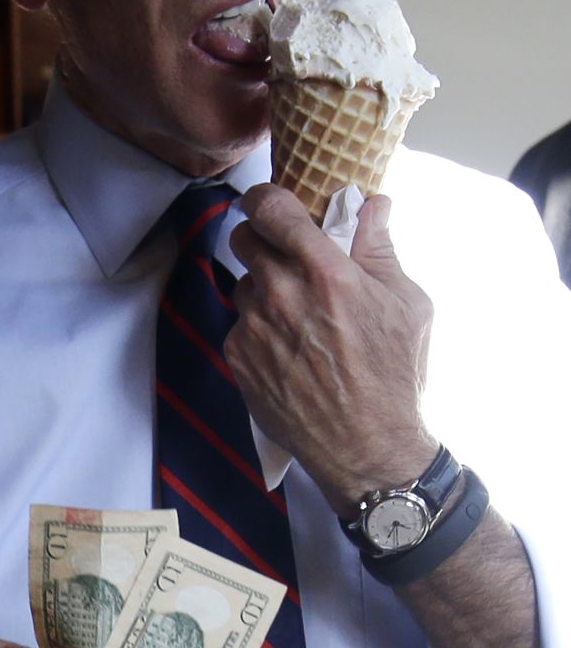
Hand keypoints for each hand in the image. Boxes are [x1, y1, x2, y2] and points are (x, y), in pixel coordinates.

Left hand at [224, 184, 437, 514]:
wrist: (367, 449)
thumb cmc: (396, 376)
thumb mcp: (408, 305)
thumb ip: (381, 248)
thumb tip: (373, 203)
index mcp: (326, 272)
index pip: (270, 207)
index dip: (266, 198)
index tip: (273, 203)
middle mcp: (281, 293)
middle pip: (244, 238)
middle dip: (265, 242)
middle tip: (289, 259)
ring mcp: (254, 326)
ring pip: (244, 283)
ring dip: (264, 289)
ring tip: (299, 317)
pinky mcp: (238, 356)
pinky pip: (240, 324)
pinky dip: (259, 328)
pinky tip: (290, 350)